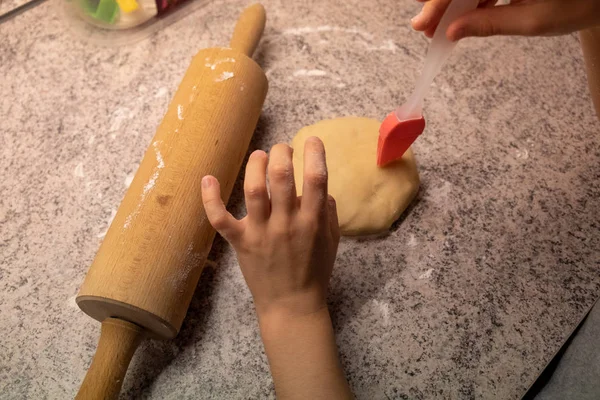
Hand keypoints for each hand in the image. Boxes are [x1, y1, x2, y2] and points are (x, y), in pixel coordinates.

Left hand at [202, 138, 350, 399]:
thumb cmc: (315, 271)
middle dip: (282, 152)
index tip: (312, 140)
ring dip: (255, 164)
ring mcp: (260, 232)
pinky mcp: (240, 241)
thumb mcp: (332, 240)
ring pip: (254, 189)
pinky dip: (210, 198)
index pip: (316, 179)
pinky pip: (220, 218)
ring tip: (260, 154)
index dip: (314, 154)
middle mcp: (286, 222)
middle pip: (281, 176)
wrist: (292, 304)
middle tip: (283, 148)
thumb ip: (328, 212)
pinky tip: (207, 178)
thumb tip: (321, 187)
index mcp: (312, 221)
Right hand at [411, 0, 599, 40]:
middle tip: (424, 26)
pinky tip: (460, 16)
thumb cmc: (579, 3)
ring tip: (438, 26)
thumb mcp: (533, 20)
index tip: (422, 24)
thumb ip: (490, 24)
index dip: (439, 3)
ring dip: (451, 2)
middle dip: (439, 1)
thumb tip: (454, 31)